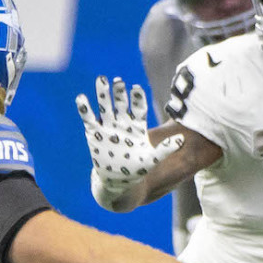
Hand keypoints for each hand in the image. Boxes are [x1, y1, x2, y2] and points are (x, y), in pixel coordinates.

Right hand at [76, 76, 182, 209]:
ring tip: (101, 79)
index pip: (138, 108)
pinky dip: (85, 108)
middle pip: (120, 103)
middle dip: (119, 91)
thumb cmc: (136, 171)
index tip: (136, 88)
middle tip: (118, 80)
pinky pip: (89, 118)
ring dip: (103, 93)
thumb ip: (164, 150)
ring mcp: (107, 127)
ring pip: (104, 106)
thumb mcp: (151, 160)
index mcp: (136, 127)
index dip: (137, 98)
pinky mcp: (94, 133)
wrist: (116, 182)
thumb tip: (181, 140)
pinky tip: (81, 98)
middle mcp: (122, 124)